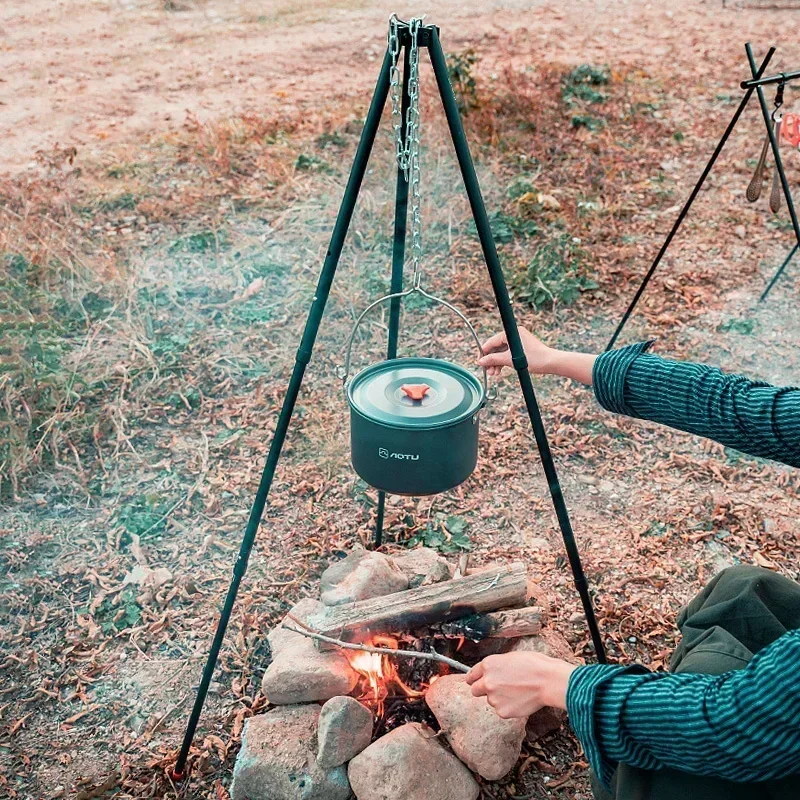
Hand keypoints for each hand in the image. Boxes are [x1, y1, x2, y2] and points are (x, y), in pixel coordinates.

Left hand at [465, 651, 576, 718]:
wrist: (548, 681)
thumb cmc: (534, 666)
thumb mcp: (510, 657)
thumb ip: (496, 667)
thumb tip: (491, 673)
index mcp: (488, 664)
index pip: (471, 674)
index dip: (473, 678)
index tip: (473, 681)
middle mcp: (487, 681)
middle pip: (475, 690)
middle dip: (482, 690)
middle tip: (496, 689)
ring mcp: (493, 698)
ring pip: (491, 700)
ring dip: (499, 698)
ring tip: (517, 691)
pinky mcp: (502, 711)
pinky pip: (501, 710)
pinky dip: (508, 707)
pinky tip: (520, 700)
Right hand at [478, 327, 596, 384]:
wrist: (551, 363)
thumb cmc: (535, 359)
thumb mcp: (510, 360)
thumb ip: (494, 360)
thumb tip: (481, 361)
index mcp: (512, 333)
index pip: (492, 342)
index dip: (484, 353)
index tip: (479, 362)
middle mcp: (514, 335)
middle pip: (496, 347)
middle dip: (491, 360)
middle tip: (487, 371)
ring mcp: (518, 342)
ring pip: (501, 352)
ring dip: (496, 363)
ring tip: (493, 374)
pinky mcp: (521, 348)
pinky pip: (508, 354)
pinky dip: (503, 362)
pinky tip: (499, 371)